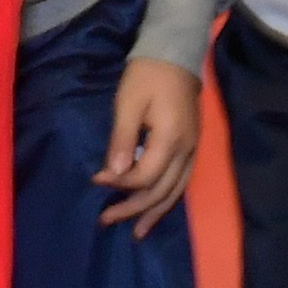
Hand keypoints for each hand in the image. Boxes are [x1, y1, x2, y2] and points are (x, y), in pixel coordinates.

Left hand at [95, 60, 200, 233]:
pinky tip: (156, 209)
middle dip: (133, 209)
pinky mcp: (191, 148)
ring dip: (154, 213)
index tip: (96, 180)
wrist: (175, 55)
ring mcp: (192, 151)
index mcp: (170, 140)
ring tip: (137, 232)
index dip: (118, 183)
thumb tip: (114, 174)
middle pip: (160, 191)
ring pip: (175, 191)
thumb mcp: (128, 103)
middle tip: (106, 220)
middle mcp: (185, 151)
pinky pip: (181, 182)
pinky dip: (167, 199)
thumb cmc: (147, 76)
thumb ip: (123, 139)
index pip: (144, 176)